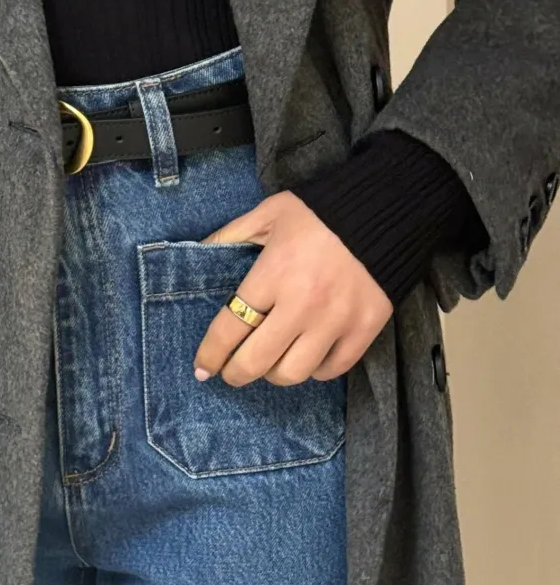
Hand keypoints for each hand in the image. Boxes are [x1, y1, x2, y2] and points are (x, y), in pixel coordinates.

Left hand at [192, 192, 393, 385]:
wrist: (385, 210)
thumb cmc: (320, 212)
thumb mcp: (269, 214)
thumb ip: (232, 235)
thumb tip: (199, 252)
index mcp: (274, 274)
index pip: (230, 328)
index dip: (211, 354)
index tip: (202, 367)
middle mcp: (303, 304)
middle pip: (257, 361)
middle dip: (236, 373)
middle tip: (231, 373)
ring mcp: (336, 320)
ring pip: (294, 373)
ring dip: (275, 373)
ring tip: (271, 362)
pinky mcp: (365, 329)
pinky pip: (331, 369)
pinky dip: (315, 369)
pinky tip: (307, 355)